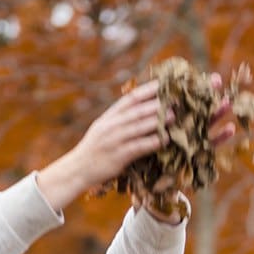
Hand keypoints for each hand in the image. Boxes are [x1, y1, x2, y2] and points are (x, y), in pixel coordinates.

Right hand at [37, 82, 162, 211]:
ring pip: (140, 126)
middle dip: (157, 104)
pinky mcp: (119, 156)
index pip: (130, 99)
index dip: (147, 90)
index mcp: (109, 117)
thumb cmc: (95, 149)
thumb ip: (119, 118)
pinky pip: (140, 146)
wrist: (78, 169)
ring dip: (159, 121)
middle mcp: (111, 125)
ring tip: (174, 116)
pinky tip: (165, 139)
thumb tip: (141, 108)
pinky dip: (154, 142)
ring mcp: (114, 140)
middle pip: (138, 111)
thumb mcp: (103, 127)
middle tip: (175, 99)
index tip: (163, 84)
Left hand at [131, 73, 240, 220]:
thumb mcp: (145, 131)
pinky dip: (220, 139)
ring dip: (218, 113)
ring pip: (206, 125)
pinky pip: (209, 147)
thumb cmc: (143, 154)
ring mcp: (191, 141)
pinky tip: (231, 129)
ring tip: (228, 101)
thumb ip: (152, 113)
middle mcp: (183, 128)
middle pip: (196, 108)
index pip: (182, 100)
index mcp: (171, 119)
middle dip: (207, 94)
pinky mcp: (196, 157)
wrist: (145, 182)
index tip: (198, 73)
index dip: (190, 87)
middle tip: (218, 80)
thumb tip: (152, 86)